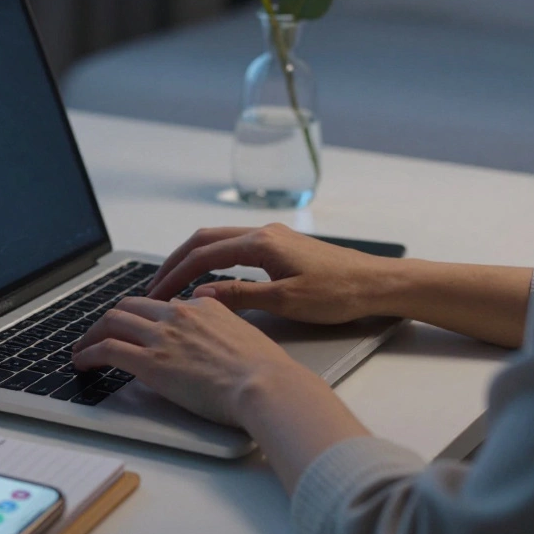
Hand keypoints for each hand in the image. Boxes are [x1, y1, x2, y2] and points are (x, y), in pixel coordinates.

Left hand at [70, 295, 305, 426]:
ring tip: (83, 349)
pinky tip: (83, 362)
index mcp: (203, 306)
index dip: (146, 317)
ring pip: (112, 321)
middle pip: (130, 306)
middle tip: (102, 333)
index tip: (138, 328)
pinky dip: (89, 353)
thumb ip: (226, 322)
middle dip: (112, 319)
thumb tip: (216, 318)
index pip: (164, 305)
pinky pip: (107, 349)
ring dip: (92, 334)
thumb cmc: (265, 371)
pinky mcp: (149, 361)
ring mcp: (162, 336)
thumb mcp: (247, 333)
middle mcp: (178, 314)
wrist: (265, 385)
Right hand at [146, 223, 393, 323]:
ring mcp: (273, 238)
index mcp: (261, 243)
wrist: (379, 284)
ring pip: (219, 241)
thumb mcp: (286, 301)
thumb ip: (241, 297)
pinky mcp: (282, 247)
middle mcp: (263, 233)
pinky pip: (235, 248)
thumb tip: (201, 296)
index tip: (156, 295)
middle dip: (175, 261)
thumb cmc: (339, 294)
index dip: (174, 275)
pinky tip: (210, 280)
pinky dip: (213, 261)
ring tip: (174, 283)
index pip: (202, 255)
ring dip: (193, 260)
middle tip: (155, 286)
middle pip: (204, 240)